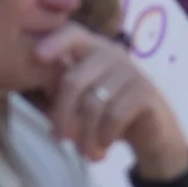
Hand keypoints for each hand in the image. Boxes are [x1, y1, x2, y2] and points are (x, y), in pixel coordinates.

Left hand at [34, 24, 187, 173]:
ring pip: (93, 103)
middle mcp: (112, 53)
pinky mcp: (145, 92)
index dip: (54, 42)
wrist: (154, 135)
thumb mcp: (84, 97)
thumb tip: (33, 81)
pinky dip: (104, 136)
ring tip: (85, 153)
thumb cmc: (110, 113)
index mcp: (93, 48)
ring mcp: (131, 71)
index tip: (36, 56)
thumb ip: (62, 86)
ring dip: (84, 135)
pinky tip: (103, 147)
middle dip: (62, 114)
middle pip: (73, 80)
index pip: (72, 33)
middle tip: (58, 139)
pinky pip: (114, 115)